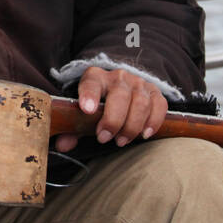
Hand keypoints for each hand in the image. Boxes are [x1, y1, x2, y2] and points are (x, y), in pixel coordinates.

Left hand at [52, 66, 167, 153]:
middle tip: (104, 138)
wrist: (119, 87)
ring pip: (141, 102)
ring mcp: (138, 83)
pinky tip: (144, 134)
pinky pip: (159, 105)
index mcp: (95, 78)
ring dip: (132, 125)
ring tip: (121, 141)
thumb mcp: (82, 113)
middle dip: (113, 120)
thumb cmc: (97, 105)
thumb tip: (63, 145)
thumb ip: (72, 129)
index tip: (87, 110)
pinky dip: (154, 121)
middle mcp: (118, 77)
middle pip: (120, 96)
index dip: (89, 95)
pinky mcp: (154, 92)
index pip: (91, 83)